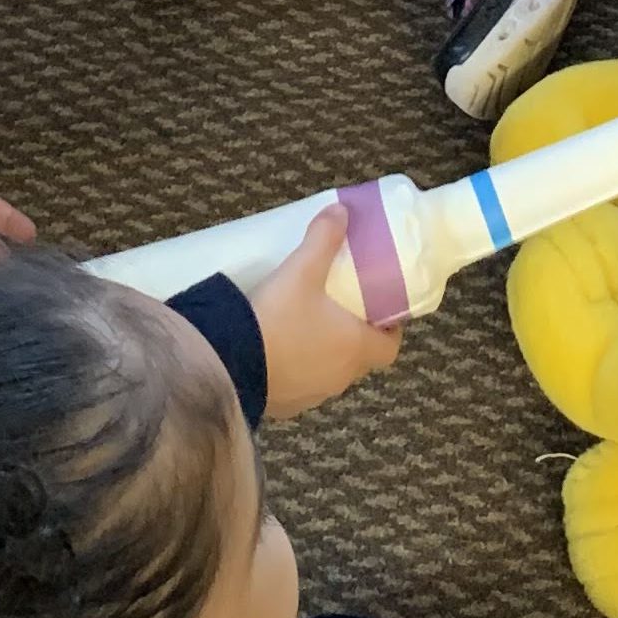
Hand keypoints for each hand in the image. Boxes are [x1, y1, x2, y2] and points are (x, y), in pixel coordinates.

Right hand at [247, 205, 403, 419]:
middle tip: (341, 308)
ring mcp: (312, 395)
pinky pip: (301, 385)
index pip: (390, 347)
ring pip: (330, 373)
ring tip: (307, 325)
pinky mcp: (285, 406)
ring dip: (326, 354)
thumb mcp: (301, 270)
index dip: (390, 329)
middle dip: (356, 336)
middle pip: (361, 359)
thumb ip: (323, 239)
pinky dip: (298, 369)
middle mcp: (339, 378)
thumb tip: (341, 211)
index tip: (379, 310)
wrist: (227, 364)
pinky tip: (278, 349)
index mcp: (355, 348)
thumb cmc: (276, 318)